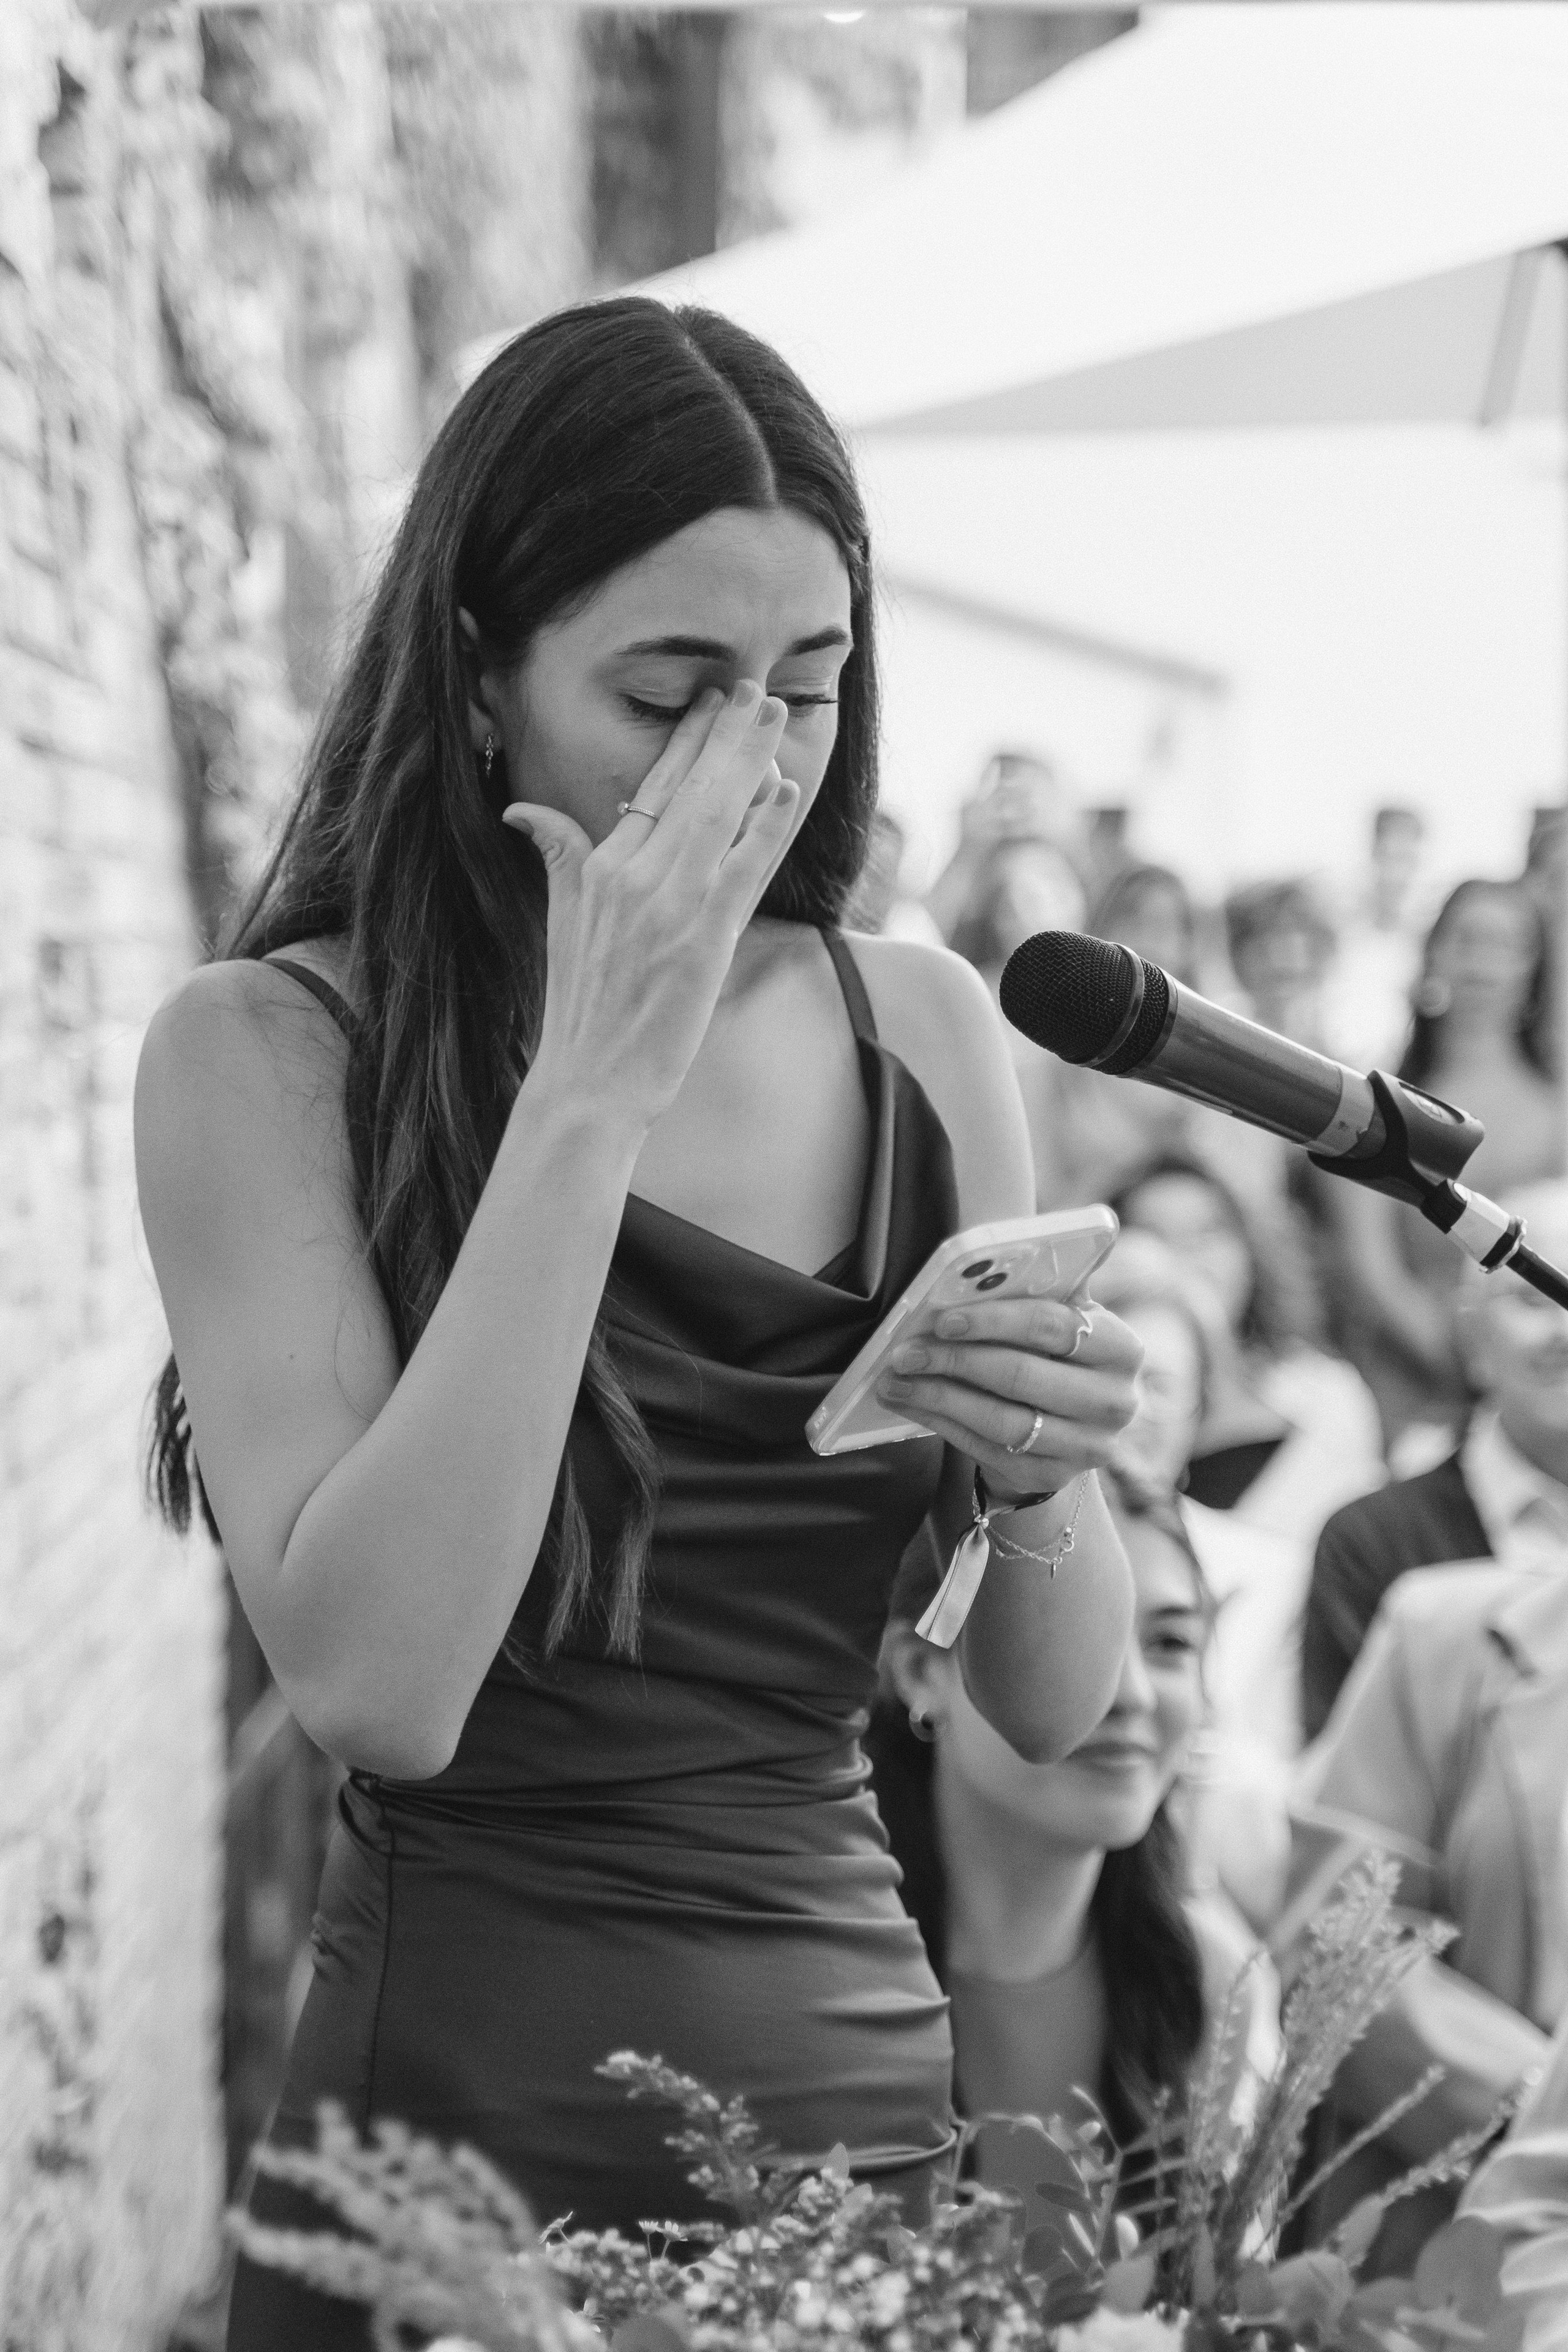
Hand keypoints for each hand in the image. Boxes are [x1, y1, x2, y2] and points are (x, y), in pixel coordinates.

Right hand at [501, 680, 799, 1137]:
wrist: (590, 1078)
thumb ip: (557, 855)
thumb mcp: (560, 920)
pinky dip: (767, 827)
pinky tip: (787, 791)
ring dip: (754, 761)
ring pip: (720, 814)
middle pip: (691, 786)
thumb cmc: (580, 1007)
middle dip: (728, 733)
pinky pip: (745, 869)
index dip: (689, 739)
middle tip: (758, 691)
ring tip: (780, 717)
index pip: (653, 785)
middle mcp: (635, 876)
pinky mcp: (705, 938)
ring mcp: (671, 905)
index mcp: (601, 866)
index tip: (715, 702)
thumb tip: (523, 812)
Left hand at [875, 1294, 1140, 1498]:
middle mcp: (1115, 1402)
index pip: (1053, 1325)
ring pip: (1001, 1420)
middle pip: (1021, 1375)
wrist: (1066, 1423)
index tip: (942, 1319)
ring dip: (938, 1398)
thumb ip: (1031, 1293)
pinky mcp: (1052, 1476)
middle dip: (954, 1360)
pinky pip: (987, 1450)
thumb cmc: (1052, 1355)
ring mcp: (1087, 1447)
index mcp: (1121, 1347)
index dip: (992, 1321)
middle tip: (905, 1352)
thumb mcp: (1057, 1319)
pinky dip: (944, 1425)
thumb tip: (972, 1269)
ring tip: (895, 1381)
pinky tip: (914, 1405)